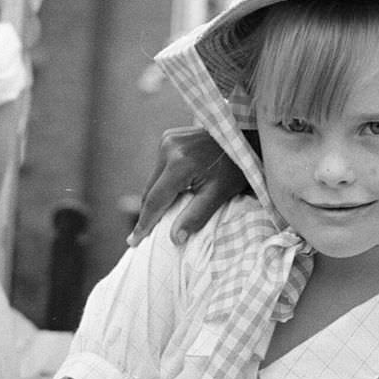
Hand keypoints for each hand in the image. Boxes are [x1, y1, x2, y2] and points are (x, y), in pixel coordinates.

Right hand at [127, 126, 245, 247]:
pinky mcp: (168, 137)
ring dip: (157, 196)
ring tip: (161, 215)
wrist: (245, 138)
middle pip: (150, 189)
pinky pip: (160, 168)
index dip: (144, 223)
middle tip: (143, 235)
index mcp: (179, 163)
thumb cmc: (236, 168)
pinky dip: (163, 182)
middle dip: (149, 212)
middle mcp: (168, 148)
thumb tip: (174, 239)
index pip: (155, 200)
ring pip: (154, 179)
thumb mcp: (219, 194)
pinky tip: (171, 193)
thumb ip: (196, 216)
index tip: (133, 241)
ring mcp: (167, 140)